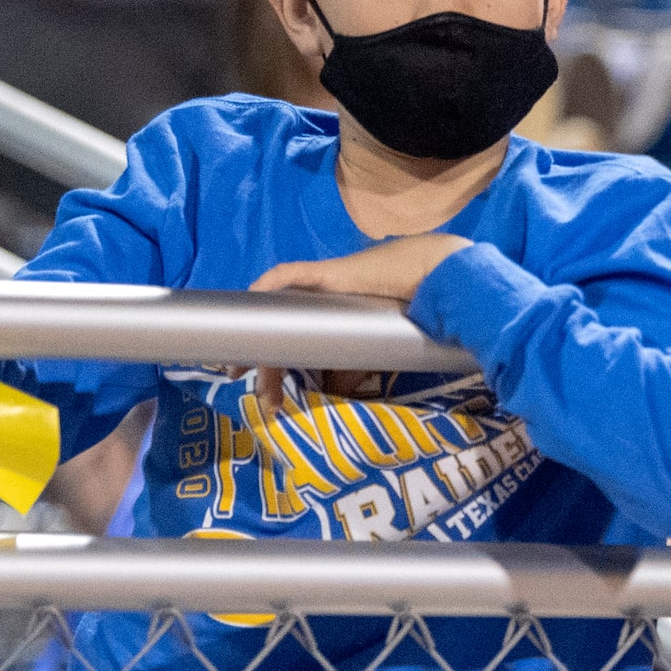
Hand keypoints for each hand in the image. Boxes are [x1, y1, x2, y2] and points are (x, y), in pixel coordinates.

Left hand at [249, 234, 470, 410]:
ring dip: (255, 333)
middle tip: (248, 387)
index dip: (273, 367)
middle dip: (261, 361)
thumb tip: (333, 397)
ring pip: (275, 310)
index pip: (289, 345)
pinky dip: (265, 286)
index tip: (267, 397)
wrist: (429, 282)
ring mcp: (315, 289)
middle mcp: (313, 305)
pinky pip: (285, 275)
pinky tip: (253, 301)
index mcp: (322, 322)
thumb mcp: (370, 352)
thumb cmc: (405, 312)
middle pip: (277, 332)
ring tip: (241, 363)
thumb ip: (349, 372)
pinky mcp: (323, 273)